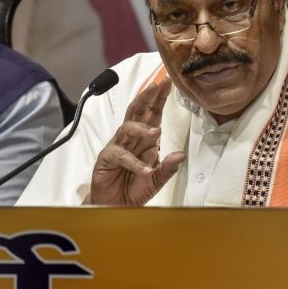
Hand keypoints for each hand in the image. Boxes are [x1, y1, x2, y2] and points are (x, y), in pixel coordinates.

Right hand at [88, 78, 185, 205]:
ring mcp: (118, 147)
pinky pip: (121, 156)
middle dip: (147, 97)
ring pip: (127, 128)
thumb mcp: (158, 179)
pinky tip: (146, 169)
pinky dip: (135, 162)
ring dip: (141, 128)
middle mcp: (131, 139)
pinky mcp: (106, 159)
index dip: (160, 98)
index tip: (168, 82)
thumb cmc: (135, 188)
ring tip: (156, 132)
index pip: (153, 113)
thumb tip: (180, 154)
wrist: (116, 206)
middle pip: (137, 112)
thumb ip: (168, 167)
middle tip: (157, 85)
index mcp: (145, 139)